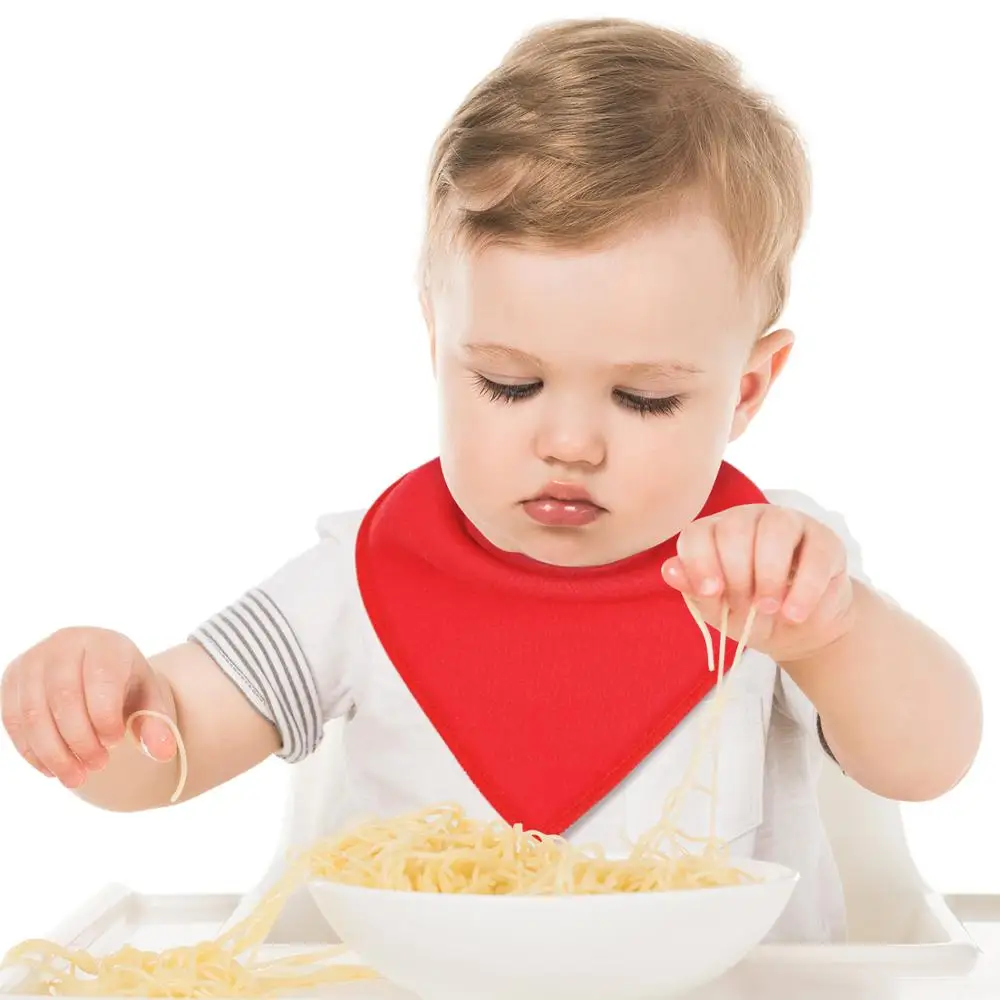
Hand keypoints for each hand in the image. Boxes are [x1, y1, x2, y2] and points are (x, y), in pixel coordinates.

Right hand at [1, 627, 175, 787]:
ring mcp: (33, 660)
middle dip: (80, 740)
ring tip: (76, 777)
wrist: (97, 673)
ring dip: (53, 752)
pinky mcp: (11, 680)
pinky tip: (53, 769)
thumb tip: (162, 751)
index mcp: (105, 643)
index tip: (115, 741)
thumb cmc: (126, 685)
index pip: (101, 677)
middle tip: (97, 766)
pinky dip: (32, 751)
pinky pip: (13, 720)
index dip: (105, 716)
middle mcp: (65, 644)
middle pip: (63, 696)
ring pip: (32, 712)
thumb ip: (157, 723)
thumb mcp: (149, 700)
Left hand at [661, 504, 856, 663]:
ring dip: (769, 575)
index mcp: (714, 532)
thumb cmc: (749, 613)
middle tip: (745, 607)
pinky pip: (815, 553)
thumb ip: (696, 590)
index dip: (700, 562)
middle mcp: (748, 518)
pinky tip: (794, 613)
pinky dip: (803, 588)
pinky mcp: (823, 539)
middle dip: (737, 574)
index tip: (711, 592)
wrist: (798, 628)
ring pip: (774, 530)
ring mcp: (787, 522)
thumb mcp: (718, 609)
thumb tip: (669, 570)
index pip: (697, 533)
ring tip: (768, 609)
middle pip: (735, 528)